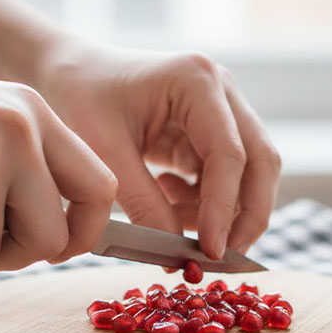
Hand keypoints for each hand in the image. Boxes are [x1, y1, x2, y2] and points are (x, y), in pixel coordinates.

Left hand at [35, 40, 281, 259]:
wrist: (70, 74)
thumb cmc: (80, 99)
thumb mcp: (104, 152)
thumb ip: (143, 203)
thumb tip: (177, 252)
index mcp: (196, 80)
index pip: (229, 154)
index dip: (223, 208)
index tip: (210, 252)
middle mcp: (222, 90)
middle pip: (261, 161)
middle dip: (247, 216)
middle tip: (221, 259)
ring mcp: (223, 109)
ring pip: (250, 173)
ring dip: (224, 212)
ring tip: (174, 224)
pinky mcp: (214, 131)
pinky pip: (226, 177)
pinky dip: (206, 202)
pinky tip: (167, 197)